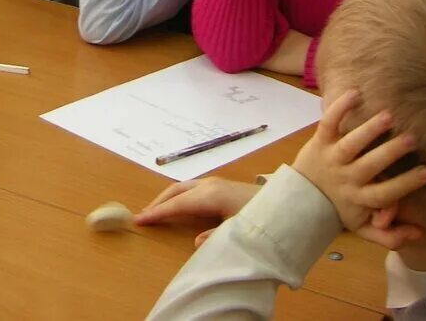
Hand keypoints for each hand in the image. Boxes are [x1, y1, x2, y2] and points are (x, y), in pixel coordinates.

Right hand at [135, 177, 260, 246]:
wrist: (286, 201)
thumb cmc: (263, 215)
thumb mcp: (240, 230)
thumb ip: (216, 237)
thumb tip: (195, 244)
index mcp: (210, 195)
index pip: (177, 205)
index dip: (157, 213)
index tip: (139, 219)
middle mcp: (209, 185)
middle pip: (175, 191)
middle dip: (158, 203)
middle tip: (142, 216)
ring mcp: (214, 182)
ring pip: (182, 187)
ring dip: (167, 198)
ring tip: (155, 211)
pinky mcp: (219, 185)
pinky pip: (191, 188)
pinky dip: (178, 196)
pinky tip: (177, 205)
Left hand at [291, 89, 425, 249]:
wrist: (298, 199)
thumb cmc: (338, 209)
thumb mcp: (361, 229)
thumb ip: (389, 235)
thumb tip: (420, 233)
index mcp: (359, 199)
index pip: (385, 194)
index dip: (406, 184)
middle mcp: (347, 178)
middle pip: (370, 166)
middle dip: (391, 153)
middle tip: (412, 139)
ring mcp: (332, 158)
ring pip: (351, 144)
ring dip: (369, 130)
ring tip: (388, 116)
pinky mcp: (320, 141)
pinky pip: (329, 123)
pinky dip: (339, 107)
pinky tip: (355, 92)